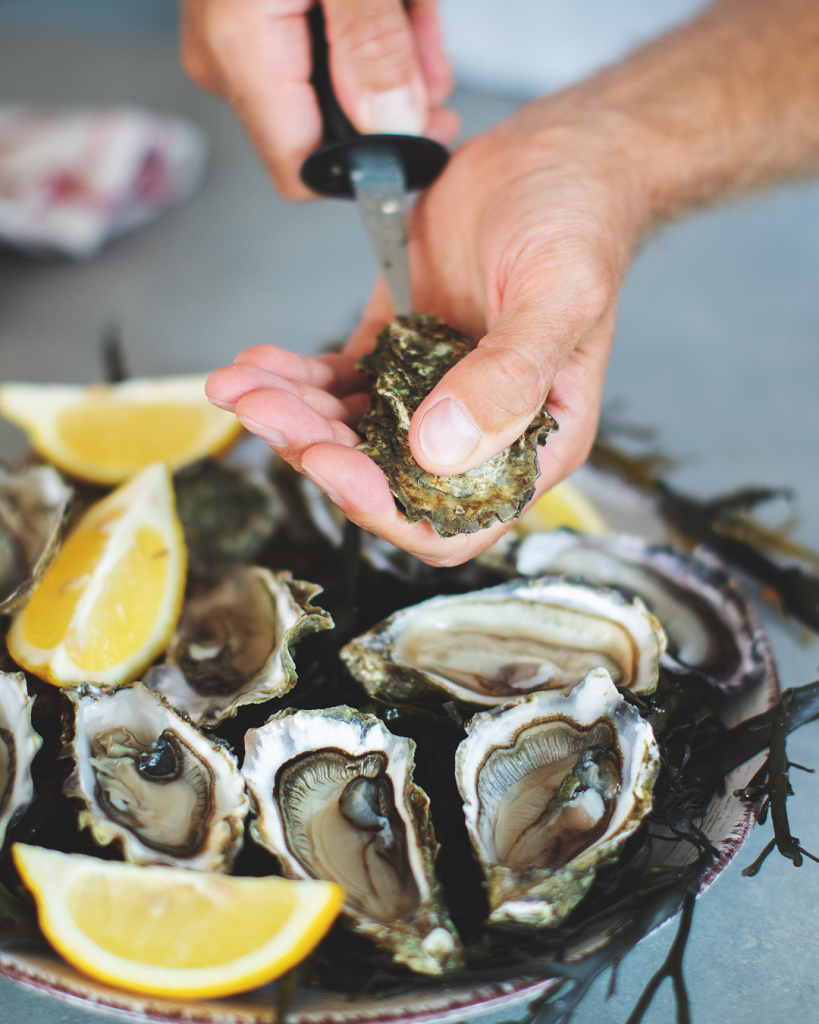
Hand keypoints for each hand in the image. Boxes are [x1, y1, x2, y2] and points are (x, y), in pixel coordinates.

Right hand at [181, 0, 459, 197]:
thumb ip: (373, 43)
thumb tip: (391, 126)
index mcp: (243, 53)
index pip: (302, 172)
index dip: (368, 168)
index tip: (427, 138)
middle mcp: (229, 58)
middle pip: (328, 129)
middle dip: (393, 96)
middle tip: (430, 56)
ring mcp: (235, 37)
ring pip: (335, 86)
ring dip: (389, 53)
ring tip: (408, 4)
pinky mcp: (251, 14)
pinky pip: (321, 46)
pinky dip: (366, 26)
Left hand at [206, 98, 644, 565]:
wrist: (553, 153)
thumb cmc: (580, 221)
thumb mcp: (559, 296)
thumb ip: (508, 378)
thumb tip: (440, 452)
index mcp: (533, 440)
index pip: (453, 520)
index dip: (387, 510)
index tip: (332, 465)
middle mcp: (477, 431)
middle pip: (384, 482)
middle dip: (318, 453)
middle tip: (267, 412)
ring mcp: (429, 393)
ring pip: (350, 436)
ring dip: (292, 418)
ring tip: (242, 385)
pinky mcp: (394, 351)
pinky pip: (336, 384)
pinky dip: (293, 380)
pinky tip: (257, 363)